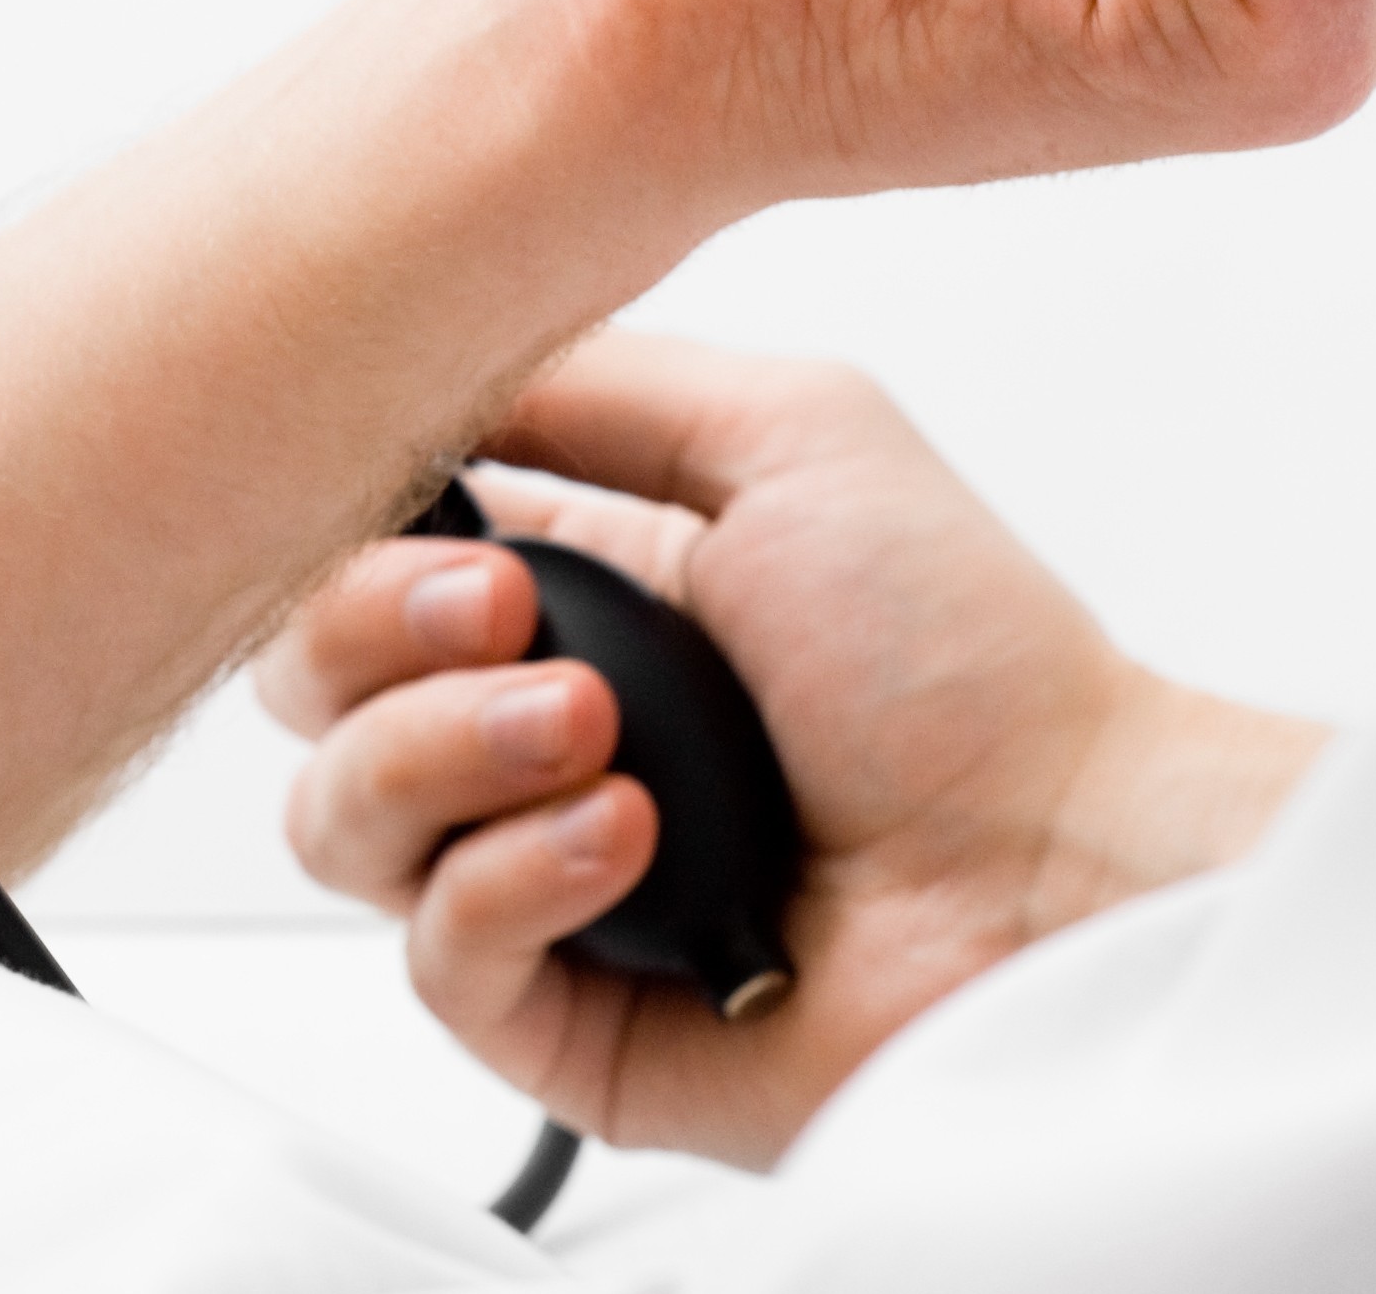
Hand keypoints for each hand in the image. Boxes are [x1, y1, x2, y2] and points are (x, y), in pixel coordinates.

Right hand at [257, 334, 1324, 1166]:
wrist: (1067, 863)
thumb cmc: (968, 658)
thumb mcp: (787, 426)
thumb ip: (582, 374)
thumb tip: (419, 361)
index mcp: (564, 591)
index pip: (350, 561)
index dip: (355, 539)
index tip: (443, 523)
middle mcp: (524, 731)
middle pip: (307, 690)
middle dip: (378, 635)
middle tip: (515, 618)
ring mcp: (531, 873)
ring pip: (337, 823)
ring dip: (446, 755)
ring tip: (598, 738)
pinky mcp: (559, 1014)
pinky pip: (433, 957)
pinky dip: (510, 883)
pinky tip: (626, 842)